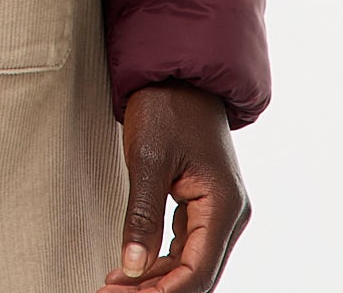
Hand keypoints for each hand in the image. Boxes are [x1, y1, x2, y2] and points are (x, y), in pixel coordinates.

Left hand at [101, 82, 250, 291]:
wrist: (178, 70)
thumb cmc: (166, 105)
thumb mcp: (148, 158)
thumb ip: (141, 216)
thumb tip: (131, 268)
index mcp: (223, 205)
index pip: (196, 272)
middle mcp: (229, 214)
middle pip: (196, 274)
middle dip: (154, 291)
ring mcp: (219, 210)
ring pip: (191, 264)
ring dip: (155, 280)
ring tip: (113, 287)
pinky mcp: (205, 204)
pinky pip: (186, 246)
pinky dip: (160, 261)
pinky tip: (129, 269)